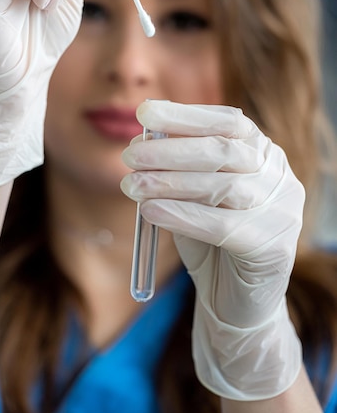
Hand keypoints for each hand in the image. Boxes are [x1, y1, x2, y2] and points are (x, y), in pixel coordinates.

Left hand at [121, 100, 302, 399]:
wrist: (235, 299)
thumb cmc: (210, 240)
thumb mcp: (193, 195)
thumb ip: (178, 169)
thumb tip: (142, 140)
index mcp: (262, 153)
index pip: (228, 122)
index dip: (186, 116)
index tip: (145, 113)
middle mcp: (278, 176)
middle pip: (223, 152)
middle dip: (170, 151)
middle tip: (129, 156)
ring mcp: (283, 210)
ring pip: (222, 188)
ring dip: (169, 183)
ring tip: (131, 186)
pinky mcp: (274, 247)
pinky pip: (222, 226)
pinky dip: (181, 216)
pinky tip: (150, 212)